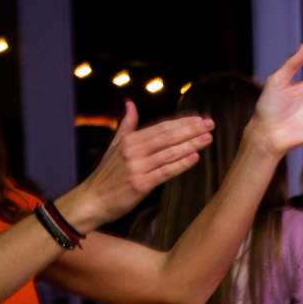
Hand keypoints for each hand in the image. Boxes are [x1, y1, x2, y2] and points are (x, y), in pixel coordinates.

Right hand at [57, 104, 213, 229]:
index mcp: (128, 140)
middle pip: (166, 137)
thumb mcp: (114, 146)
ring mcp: (136, 167)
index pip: (160, 128)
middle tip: (210, 124)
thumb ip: (126, 125)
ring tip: (207, 138)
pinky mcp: (140, 184)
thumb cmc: (107, 174)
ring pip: (168, 153)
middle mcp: (132, 151)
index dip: (181, 122)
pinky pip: (165, 172)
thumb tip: (130, 103)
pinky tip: (195, 158)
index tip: (199, 118)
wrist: (92, 200)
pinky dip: (180, 164)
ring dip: (190, 145)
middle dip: (190, 130)